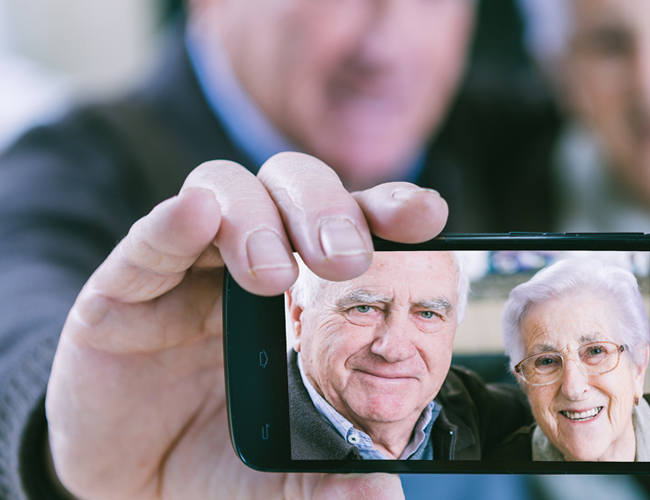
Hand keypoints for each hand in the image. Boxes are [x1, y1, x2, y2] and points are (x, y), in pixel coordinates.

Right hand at [45, 152, 445, 499]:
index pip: (352, 226)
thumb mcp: (280, 481)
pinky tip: (194, 216)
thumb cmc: (216, 460)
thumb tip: (384, 496)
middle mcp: (252, 263)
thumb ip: (327, 483)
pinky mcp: (122, 291)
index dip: (388, 209)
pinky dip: (171, 224)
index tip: (428, 214)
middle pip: (295, 188)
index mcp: (306, 293)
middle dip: (327, 208)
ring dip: (256, 219)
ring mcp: (186, 269)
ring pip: (225, 192)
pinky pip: (147, 244)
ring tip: (272, 275)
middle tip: (347, 258)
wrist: (131, 482)